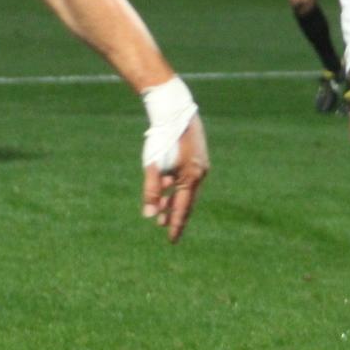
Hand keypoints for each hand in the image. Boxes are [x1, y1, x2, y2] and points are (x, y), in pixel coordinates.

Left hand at [141, 114, 207, 243]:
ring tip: (161, 210)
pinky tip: (165, 186)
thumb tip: (149, 215)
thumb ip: (152, 191)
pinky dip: (176, 185)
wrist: (174, 109)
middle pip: (187, 201)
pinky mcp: (197, 155)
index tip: (171, 240)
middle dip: (174, 214)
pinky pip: (187, 177)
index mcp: (191, 177)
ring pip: (186, 189)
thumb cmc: (162, 137)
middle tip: (162, 226)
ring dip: (173, 199)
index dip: (176, 225)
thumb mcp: (153, 166)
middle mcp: (200, 172)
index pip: (183, 209)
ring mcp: (200, 163)